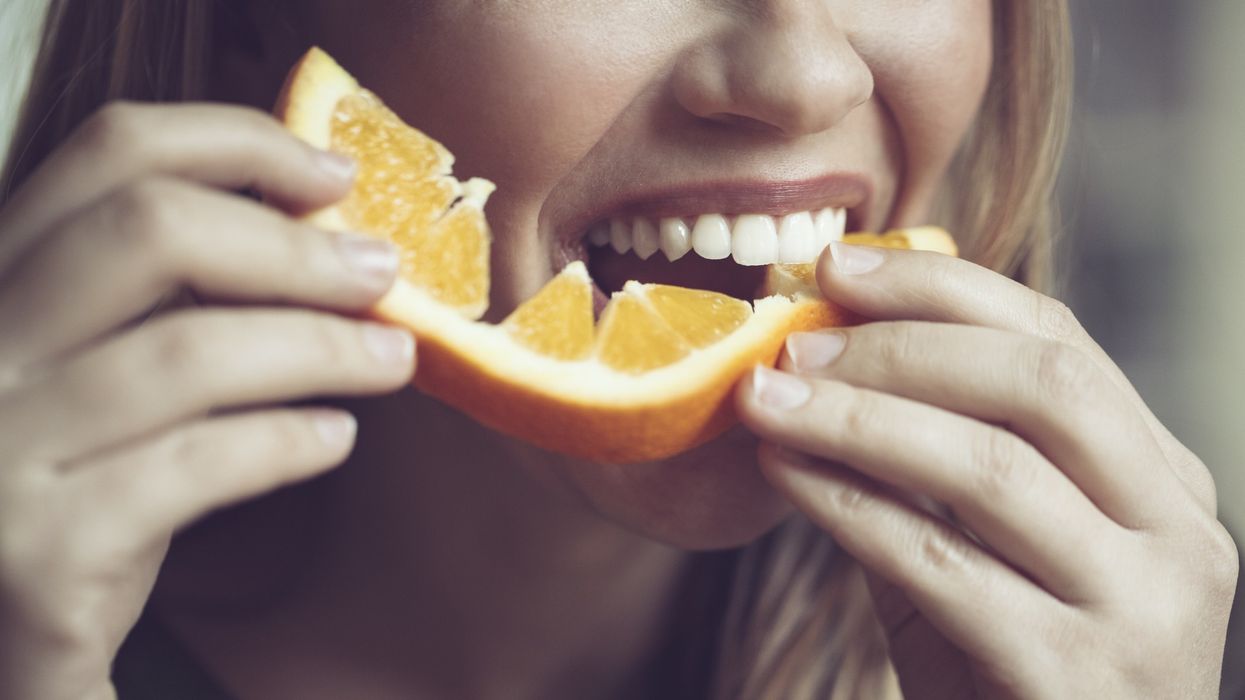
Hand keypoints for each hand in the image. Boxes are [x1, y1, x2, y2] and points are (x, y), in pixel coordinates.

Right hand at [0, 102, 414, 699]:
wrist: (10, 634)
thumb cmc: (81, 481)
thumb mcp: (109, 364)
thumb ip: (177, 295)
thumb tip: (326, 227)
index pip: (109, 150)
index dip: (238, 141)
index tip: (337, 175)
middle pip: (149, 232)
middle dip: (293, 248)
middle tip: (383, 273)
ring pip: (184, 353)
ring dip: (320, 348)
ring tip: (393, 360)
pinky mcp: (37, 551)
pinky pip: (191, 467)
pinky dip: (285, 443)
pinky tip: (336, 440)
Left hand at [736, 241, 1238, 698]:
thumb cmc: (1002, 663)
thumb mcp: (984, 544)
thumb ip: (930, 457)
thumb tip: (823, 355)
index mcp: (1159, 477)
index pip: (1057, 341)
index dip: (938, 288)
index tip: (836, 265)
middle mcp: (1175, 532)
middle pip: (1040, 386)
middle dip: (901, 347)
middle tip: (795, 343)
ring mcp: (1137, 608)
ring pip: (990, 469)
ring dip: (856, 420)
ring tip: (767, 400)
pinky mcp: (1069, 677)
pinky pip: (939, 565)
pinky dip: (849, 506)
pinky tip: (784, 473)